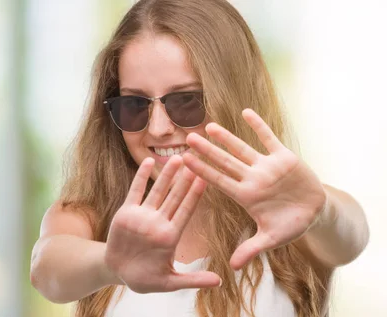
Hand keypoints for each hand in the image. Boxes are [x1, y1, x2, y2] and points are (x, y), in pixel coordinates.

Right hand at [105, 156, 221, 292]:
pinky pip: (136, 190)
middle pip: (175, 197)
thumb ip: (192, 280)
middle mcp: (159, 222)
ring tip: (177, 157)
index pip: (186, 211)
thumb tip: (219, 282)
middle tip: (197, 160)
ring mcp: (143, 215)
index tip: (206, 180)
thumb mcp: (169, 283)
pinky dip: (141, 176)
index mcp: (171, 236)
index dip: (195, 195)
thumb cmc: (144, 279)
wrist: (118, 272)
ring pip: (158, 190)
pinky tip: (148, 161)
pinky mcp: (127, 211)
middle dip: (185, 179)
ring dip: (167, 174)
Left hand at [183, 108, 325, 270]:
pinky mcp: (284, 157)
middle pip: (225, 162)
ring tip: (208, 126)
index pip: (218, 181)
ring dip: (226, 137)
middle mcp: (252, 178)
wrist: (316, 213)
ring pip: (242, 149)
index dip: (201, 171)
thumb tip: (232, 267)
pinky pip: (269, 138)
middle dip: (207, 151)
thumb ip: (251, 249)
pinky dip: (259, 126)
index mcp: (246, 196)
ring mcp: (266, 167)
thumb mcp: (271, 239)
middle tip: (186, 139)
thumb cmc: (290, 225)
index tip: (183, 162)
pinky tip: (245, 112)